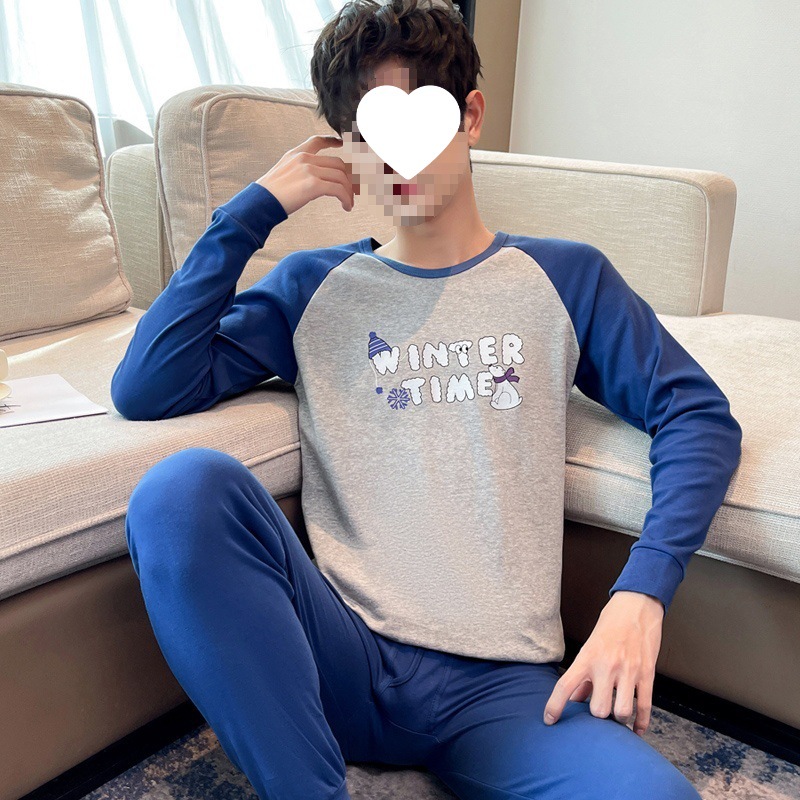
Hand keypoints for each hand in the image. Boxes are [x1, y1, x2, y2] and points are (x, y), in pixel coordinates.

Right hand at [257, 134, 359, 215]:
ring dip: (349, 192)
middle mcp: (304, 159)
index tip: (342, 143)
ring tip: (349, 202)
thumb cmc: (269, 194)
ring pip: (341, 177)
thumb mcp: (282, 173)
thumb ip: (298, 171)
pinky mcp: (313, 185)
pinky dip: (346, 199)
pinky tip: (347, 207)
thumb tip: (312, 180)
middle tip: (353, 190)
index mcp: (296, 154)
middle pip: (338, 163)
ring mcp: (309, 170)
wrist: (259, 202)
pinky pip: (339, 190)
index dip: (333, 141)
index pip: (318, 141)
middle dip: (349, 178)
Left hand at [543, 591, 663, 735]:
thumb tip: (575, 700)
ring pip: (622, 712)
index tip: (549, 720)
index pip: (565, 686)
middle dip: (597, 717)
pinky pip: (644, 707)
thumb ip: (584, 676)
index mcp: (587, 657)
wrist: (637, 606)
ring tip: (616, 714)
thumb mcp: (590, 646)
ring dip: (618, 719)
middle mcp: (607, 665)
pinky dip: (640, 723)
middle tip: (598, 712)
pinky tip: (635, 730)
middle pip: (599, 710)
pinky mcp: (647, 674)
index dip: (555, 706)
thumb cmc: (611, 625)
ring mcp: (629, 671)